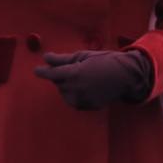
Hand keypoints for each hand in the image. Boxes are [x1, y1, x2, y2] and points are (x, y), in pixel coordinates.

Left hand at [34, 48, 152, 109]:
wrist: (125, 75)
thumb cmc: (104, 61)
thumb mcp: (83, 56)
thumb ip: (62, 59)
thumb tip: (45, 58)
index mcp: (74, 74)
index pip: (52, 74)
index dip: (43, 72)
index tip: (37, 70)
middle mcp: (76, 89)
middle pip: (59, 83)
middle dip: (62, 76)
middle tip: (74, 68)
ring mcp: (82, 99)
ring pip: (65, 94)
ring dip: (68, 86)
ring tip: (82, 78)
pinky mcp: (88, 106)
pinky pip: (75, 101)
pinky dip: (76, 94)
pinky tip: (87, 86)